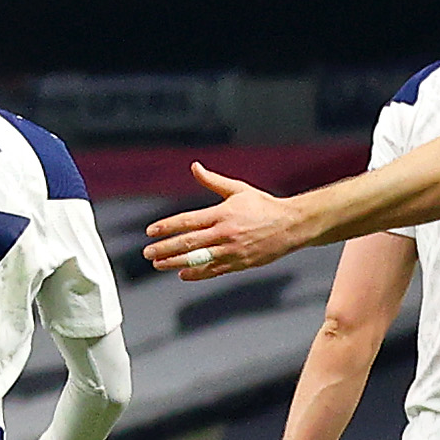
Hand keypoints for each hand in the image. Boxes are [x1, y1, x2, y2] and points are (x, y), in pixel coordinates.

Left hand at [144, 166, 313, 279]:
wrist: (291, 225)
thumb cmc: (263, 206)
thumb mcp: (238, 189)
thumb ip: (213, 181)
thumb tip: (194, 166)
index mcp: (222, 213)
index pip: (187, 221)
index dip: (167, 226)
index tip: (150, 231)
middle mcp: (225, 233)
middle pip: (188, 242)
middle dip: (165, 248)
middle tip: (148, 252)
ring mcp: (232, 250)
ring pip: (198, 259)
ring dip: (175, 262)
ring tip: (158, 264)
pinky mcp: (240, 263)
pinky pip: (213, 270)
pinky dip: (197, 273)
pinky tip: (182, 273)